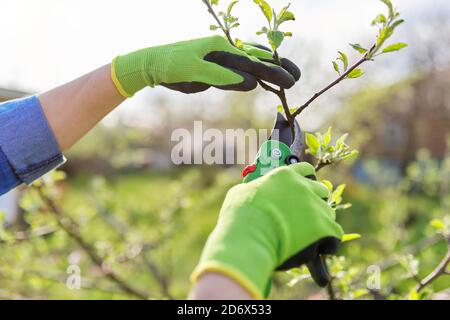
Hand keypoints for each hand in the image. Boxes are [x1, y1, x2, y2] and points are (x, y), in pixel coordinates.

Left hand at [111, 36, 299, 95]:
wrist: (153, 64)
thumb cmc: (170, 66)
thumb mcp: (193, 71)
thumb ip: (221, 76)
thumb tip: (251, 82)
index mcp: (221, 47)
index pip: (253, 61)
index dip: (273, 72)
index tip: (290, 80)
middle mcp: (224, 49)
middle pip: (257, 57)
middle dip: (277, 68)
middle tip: (296, 77)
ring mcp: (221, 56)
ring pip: (251, 61)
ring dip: (269, 68)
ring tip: (287, 74)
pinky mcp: (216, 66)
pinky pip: (240, 68)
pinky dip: (254, 71)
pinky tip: (261, 76)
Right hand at [191, 162, 343, 298]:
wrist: (249, 235)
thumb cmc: (240, 215)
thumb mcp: (241, 193)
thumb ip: (253, 189)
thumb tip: (250, 192)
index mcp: (285, 175)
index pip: (305, 170)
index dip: (307, 179)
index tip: (305, 188)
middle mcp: (303, 187)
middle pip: (321, 190)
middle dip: (316, 200)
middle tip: (307, 214)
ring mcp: (315, 206)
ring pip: (329, 212)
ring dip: (322, 221)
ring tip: (310, 233)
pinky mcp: (324, 227)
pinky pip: (336, 232)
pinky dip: (329, 240)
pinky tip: (320, 246)